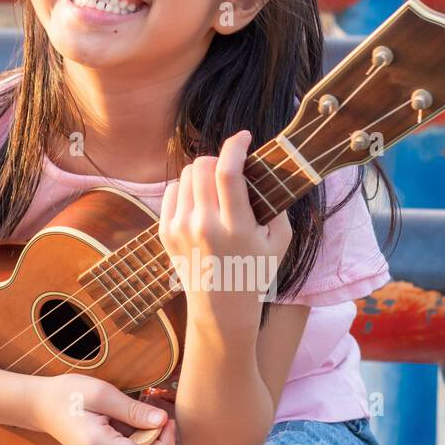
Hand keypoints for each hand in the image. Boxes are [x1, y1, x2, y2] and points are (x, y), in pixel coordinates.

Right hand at [32, 373, 177, 444]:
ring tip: (135, 418)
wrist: (42, 406)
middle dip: (157, 442)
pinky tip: (125, 426)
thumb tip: (162, 420)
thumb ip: (133, 410)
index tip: (166, 419)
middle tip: (153, 414)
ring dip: (146, 444)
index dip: (164, 441)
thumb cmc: (69, 394)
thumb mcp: (102, 393)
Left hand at [158, 130, 292, 309]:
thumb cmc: (255, 270)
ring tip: (215, 190)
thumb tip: (268, 169)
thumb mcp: (279, 241)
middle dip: (218, 159)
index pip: (228, 173)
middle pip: (202, 166)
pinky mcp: (165, 231)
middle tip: (229, 169)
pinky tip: (199, 202)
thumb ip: (277, 204)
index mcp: (236, 227)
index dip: (235, 146)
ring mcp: (181, 228)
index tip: (244, 136)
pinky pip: (172, 189)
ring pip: (186, 174)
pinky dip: (186, 188)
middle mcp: (204, 225)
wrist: (220, 308)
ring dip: (202, 173)